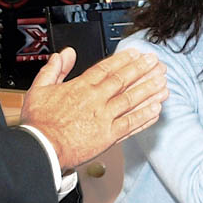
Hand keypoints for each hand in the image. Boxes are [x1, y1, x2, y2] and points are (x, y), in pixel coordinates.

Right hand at [20, 47, 167, 167]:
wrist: (42, 148)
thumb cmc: (39, 123)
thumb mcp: (39, 88)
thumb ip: (54, 69)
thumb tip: (65, 54)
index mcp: (80, 87)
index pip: (106, 69)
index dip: (124, 60)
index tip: (136, 54)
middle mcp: (96, 100)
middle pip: (123, 81)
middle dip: (142, 70)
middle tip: (156, 63)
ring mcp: (104, 118)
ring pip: (131, 100)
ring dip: (149, 90)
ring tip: (163, 83)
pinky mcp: (108, 137)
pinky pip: (131, 124)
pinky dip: (144, 117)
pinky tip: (156, 110)